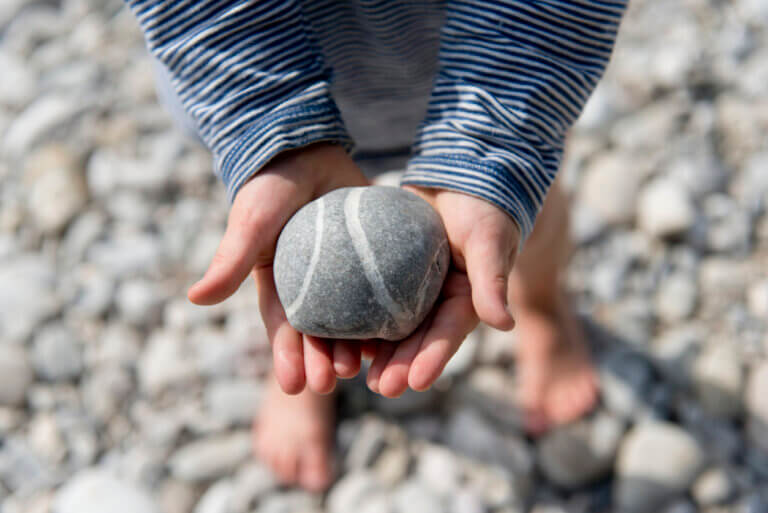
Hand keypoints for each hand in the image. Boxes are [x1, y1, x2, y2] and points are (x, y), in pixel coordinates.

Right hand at [187, 143, 368, 394]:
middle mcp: (311, 287)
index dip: (287, 358)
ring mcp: (343, 275)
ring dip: (356, 346)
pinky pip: (380, 290)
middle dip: (324, 360)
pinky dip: (386, 313)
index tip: (294, 386)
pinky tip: (397, 334)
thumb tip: (194, 300)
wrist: (306, 149)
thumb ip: (230, 259)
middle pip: (319, 332)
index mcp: (279, 286)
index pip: (283, 329)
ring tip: (365, 368)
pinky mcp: (370, 260)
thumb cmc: (270, 187)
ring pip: (351, 319)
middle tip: (334, 382)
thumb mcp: (251, 223)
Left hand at [365, 186, 520, 396]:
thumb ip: (492, 280)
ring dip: (378, 352)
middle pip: (418, 340)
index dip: (432, 359)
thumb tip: (504, 325)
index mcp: (466, 301)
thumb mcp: (489, 240)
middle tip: (379, 388)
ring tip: (356, 375)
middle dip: (400, 366)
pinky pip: (374, 300)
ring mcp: (415, 290)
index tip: (415, 382)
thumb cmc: (483, 207)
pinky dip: (359, 318)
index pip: (448, 335)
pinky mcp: (392, 274)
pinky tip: (339, 335)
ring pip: (393, 327)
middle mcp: (439, 302)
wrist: (461, 177)